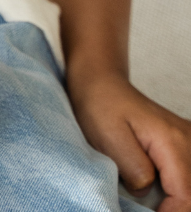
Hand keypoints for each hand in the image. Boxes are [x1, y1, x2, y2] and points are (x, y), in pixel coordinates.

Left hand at [70, 70, 190, 211]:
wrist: (101, 83)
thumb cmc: (99, 106)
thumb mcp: (109, 139)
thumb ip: (135, 170)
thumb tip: (149, 193)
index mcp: (172, 141)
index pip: (186, 195)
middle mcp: (188, 140)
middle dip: (175, 208)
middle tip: (148, 208)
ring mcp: (189, 141)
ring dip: (176, 199)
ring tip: (155, 202)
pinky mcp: (184, 145)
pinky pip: (187, 177)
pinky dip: (176, 190)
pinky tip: (162, 194)